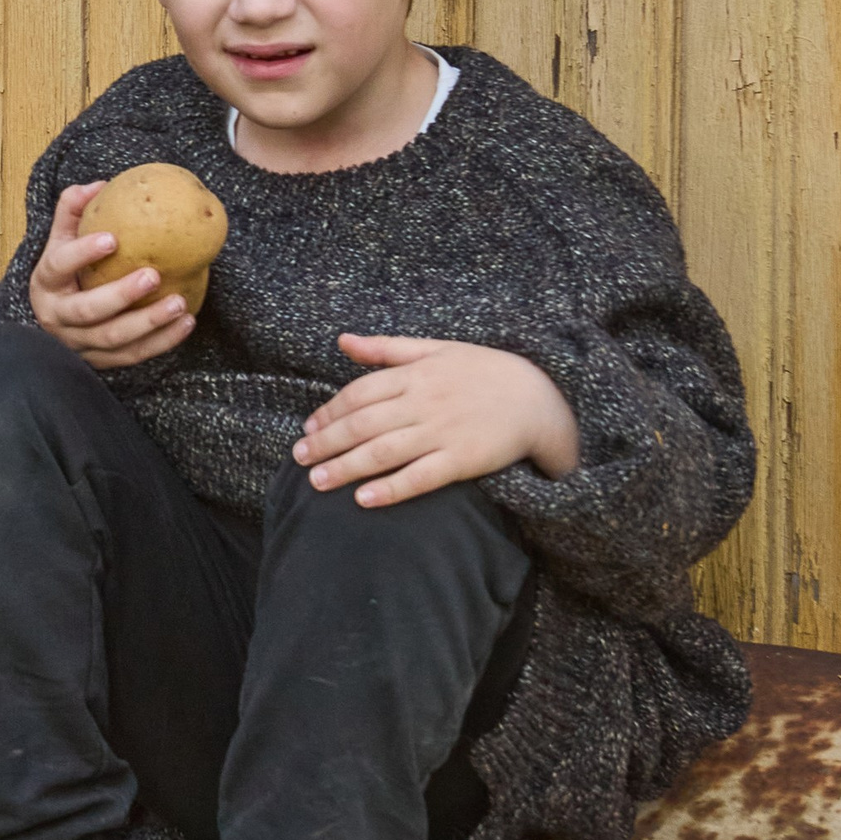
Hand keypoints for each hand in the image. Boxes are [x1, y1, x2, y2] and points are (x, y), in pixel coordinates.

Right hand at [28, 182, 196, 369]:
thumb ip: (73, 210)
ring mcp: (76, 344)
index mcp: (45, 282)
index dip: (83, 253)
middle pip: (87, 310)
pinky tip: (186, 322)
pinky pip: (132, 355)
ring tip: (179, 303)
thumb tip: (98, 186)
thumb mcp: (61, 239)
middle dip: (121, 295)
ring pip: (112, 338)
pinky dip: (161, 342)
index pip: (59, 265)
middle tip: (154, 274)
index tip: (113, 238)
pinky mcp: (98, 362)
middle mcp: (56, 317)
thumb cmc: (65, 270)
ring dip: (148, 322)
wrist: (55, 317)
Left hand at [297, 334, 578, 505]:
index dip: (330, 412)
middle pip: (364, 424)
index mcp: (416, 374)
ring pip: (385, 451)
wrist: (540, 398)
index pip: (360, 393)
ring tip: (317, 483)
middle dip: (327, 442)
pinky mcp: (463, 460)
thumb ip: (387, 349)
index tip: (308, 429)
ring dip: (347, 467)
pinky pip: (422, 477)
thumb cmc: (485, 372)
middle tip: (300, 458)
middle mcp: (425, 402)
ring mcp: (444, 432)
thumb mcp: (437, 350)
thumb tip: (343, 340)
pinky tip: (365, 499)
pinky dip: (392, 488)